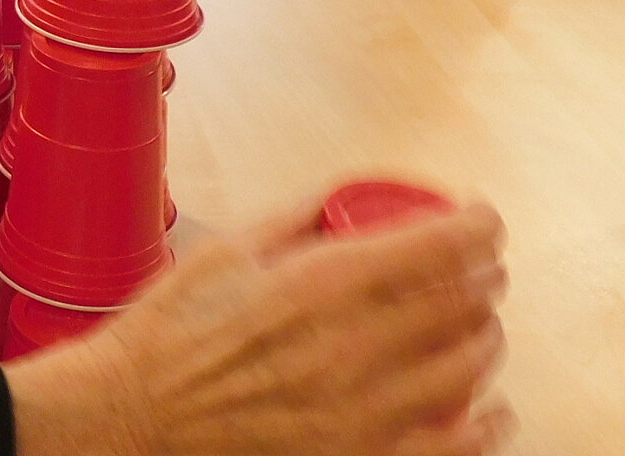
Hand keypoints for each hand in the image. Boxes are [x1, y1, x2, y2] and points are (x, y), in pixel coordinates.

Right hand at [8, 198, 512, 455]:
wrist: (135, 411)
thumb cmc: (172, 333)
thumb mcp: (229, 249)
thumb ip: (298, 217)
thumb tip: (348, 194)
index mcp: (317, 285)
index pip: (435, 247)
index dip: (476, 227)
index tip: (483, 219)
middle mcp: (349, 347)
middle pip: (461, 303)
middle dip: (483, 275)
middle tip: (480, 266)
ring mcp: (359, 410)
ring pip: (469, 367)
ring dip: (485, 337)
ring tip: (477, 323)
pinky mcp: (357, 455)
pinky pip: (453, 445)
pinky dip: (485, 423)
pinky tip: (489, 407)